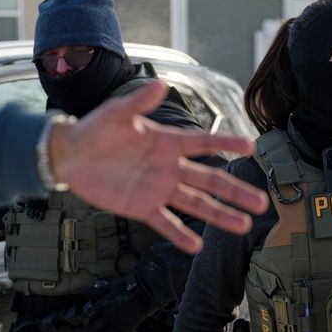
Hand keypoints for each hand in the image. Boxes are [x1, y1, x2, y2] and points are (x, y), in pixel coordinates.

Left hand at [50, 81, 266, 253]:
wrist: (71, 155)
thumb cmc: (95, 129)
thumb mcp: (117, 113)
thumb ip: (139, 102)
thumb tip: (160, 82)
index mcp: (167, 142)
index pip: (203, 142)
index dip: (226, 143)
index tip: (250, 147)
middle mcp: (169, 167)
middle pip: (210, 180)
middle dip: (235, 191)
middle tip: (261, 203)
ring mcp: (158, 189)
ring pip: (195, 204)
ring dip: (218, 215)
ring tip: (242, 226)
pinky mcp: (142, 207)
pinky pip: (164, 223)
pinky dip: (178, 235)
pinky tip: (196, 248)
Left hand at [70, 278, 153, 331]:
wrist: (144, 296)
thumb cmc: (128, 290)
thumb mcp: (111, 288)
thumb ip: (101, 292)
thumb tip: (88, 293)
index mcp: (103, 305)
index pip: (87, 317)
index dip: (85, 322)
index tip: (86, 323)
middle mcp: (108, 316)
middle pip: (92, 329)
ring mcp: (117, 324)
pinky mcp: (126, 330)